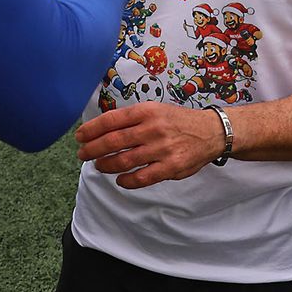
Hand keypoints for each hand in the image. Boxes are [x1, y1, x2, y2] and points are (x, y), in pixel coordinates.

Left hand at [75, 102, 226, 189]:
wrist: (211, 131)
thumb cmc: (178, 121)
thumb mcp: (155, 110)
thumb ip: (132, 119)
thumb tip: (101, 128)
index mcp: (147, 111)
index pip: (111, 120)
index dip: (91, 130)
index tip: (79, 136)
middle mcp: (153, 128)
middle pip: (113, 141)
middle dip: (92, 149)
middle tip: (82, 154)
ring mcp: (162, 149)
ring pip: (124, 161)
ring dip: (106, 165)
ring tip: (99, 166)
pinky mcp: (171, 167)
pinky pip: (142, 178)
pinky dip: (126, 181)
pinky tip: (120, 180)